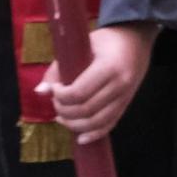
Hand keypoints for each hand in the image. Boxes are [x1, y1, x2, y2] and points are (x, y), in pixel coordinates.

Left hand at [38, 24, 155, 143]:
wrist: (136, 39)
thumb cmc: (106, 40)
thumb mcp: (81, 46)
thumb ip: (58, 69)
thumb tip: (41, 91)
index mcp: (109, 68)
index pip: (79, 93)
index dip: (60, 96)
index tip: (54, 89)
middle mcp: (120, 85)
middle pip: (86, 110)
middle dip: (64, 110)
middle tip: (56, 102)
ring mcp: (126, 97)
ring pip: (97, 122)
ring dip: (74, 124)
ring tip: (62, 117)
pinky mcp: (127, 104)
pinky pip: (110, 124)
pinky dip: (94, 134)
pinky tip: (80, 137)